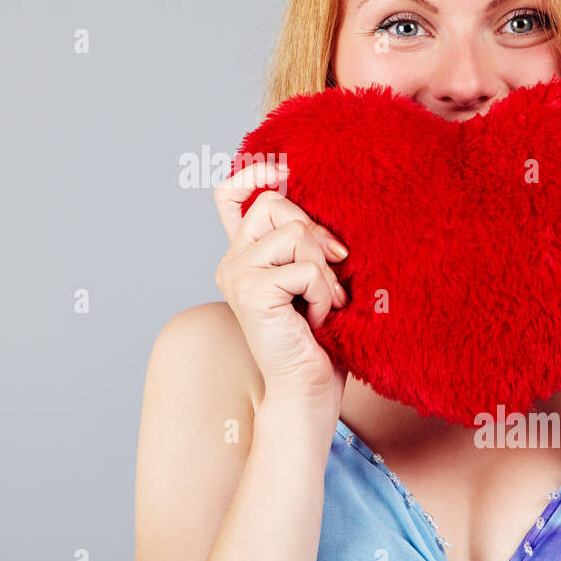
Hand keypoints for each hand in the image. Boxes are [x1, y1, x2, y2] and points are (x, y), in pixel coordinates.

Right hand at [212, 159, 350, 410]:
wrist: (308, 392)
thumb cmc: (320, 341)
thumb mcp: (316, 279)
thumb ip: (308, 243)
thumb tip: (325, 202)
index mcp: (244, 256)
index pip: (229, 195)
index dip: (253, 173)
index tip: (282, 168)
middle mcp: (231, 261)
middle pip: (276, 204)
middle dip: (317, 236)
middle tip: (331, 278)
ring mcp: (236, 274)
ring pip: (296, 233)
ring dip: (324, 272)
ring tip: (323, 306)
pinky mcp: (250, 290)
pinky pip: (305, 267)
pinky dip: (323, 293)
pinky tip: (317, 321)